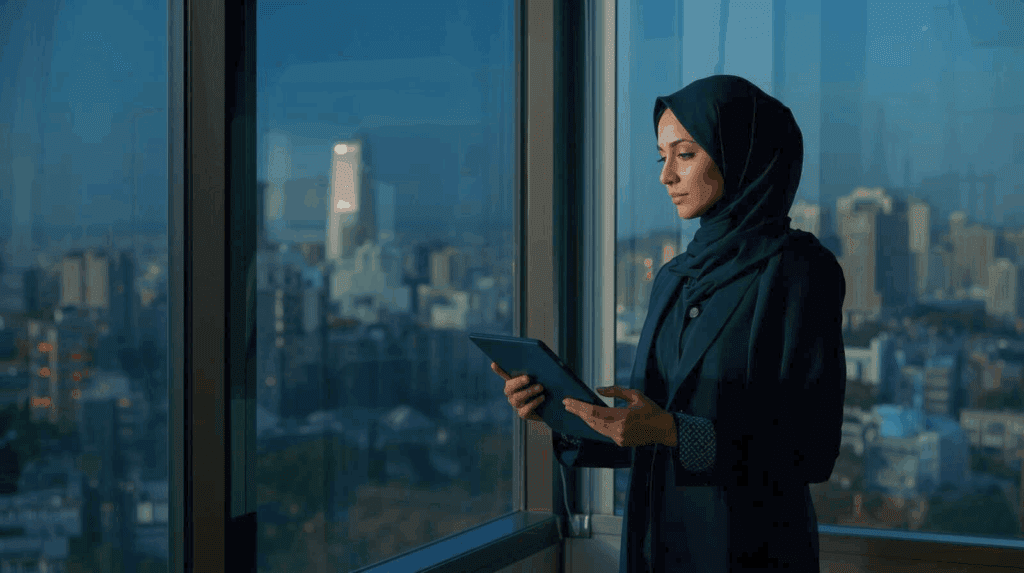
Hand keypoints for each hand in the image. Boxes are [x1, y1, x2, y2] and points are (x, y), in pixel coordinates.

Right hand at [493, 362, 545, 422]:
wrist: (552, 405)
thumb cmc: (546, 387)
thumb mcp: (543, 377)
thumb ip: (538, 370)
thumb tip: (540, 361)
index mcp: (513, 382)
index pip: (504, 375)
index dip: (498, 370)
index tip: (494, 363)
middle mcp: (511, 394)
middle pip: (509, 388)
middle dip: (518, 382)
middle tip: (528, 378)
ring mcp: (516, 404)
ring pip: (517, 399)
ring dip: (529, 392)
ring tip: (541, 387)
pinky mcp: (523, 414)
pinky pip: (524, 410)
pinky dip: (533, 403)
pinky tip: (542, 398)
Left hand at [562, 386, 676, 447]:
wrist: (664, 429)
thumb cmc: (651, 409)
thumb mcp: (635, 395)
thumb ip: (615, 391)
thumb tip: (597, 390)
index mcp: (622, 417)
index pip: (593, 412)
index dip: (578, 407)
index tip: (567, 401)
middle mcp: (618, 430)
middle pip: (591, 421)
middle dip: (578, 412)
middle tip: (567, 403)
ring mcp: (619, 438)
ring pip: (595, 428)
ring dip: (584, 418)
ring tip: (574, 409)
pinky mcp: (620, 442)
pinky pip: (602, 432)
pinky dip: (594, 424)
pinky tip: (588, 417)